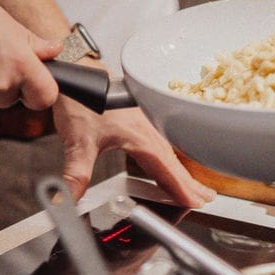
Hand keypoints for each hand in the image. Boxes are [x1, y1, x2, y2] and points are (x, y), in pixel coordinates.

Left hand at [52, 82, 215, 209]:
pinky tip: (167, 161)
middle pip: (174, 161)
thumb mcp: (77, 142)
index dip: (182, 188)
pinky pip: (160, 140)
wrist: (76, 72)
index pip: (166, 170)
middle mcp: (147, 128)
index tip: (197, 202)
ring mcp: (144, 121)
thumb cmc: (81, 99)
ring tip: (193, 185)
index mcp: (140, 136)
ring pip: (168, 150)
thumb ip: (75, 175)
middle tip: (207, 199)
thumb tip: (68, 199)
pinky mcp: (137, 116)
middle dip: (191, 182)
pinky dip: (169, 155)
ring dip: (182, 169)